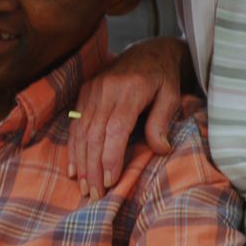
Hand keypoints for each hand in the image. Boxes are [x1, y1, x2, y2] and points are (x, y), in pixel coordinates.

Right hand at [68, 37, 187, 200]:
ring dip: (80, 162)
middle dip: (92, 167)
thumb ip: (162, 122)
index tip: (110, 181)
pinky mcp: (83, 94)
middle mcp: (106, 90)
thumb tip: (160, 149)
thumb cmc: (162, 78)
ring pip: (81, 132)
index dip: (110, 157)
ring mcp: (91, 91)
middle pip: (94, 134)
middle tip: (95, 194)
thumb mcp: (172, 96)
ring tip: (84, 187)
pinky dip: (73, 149)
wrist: (147, 51)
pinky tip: (73, 169)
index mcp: (129, 90)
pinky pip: (75, 126)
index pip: (115, 129)